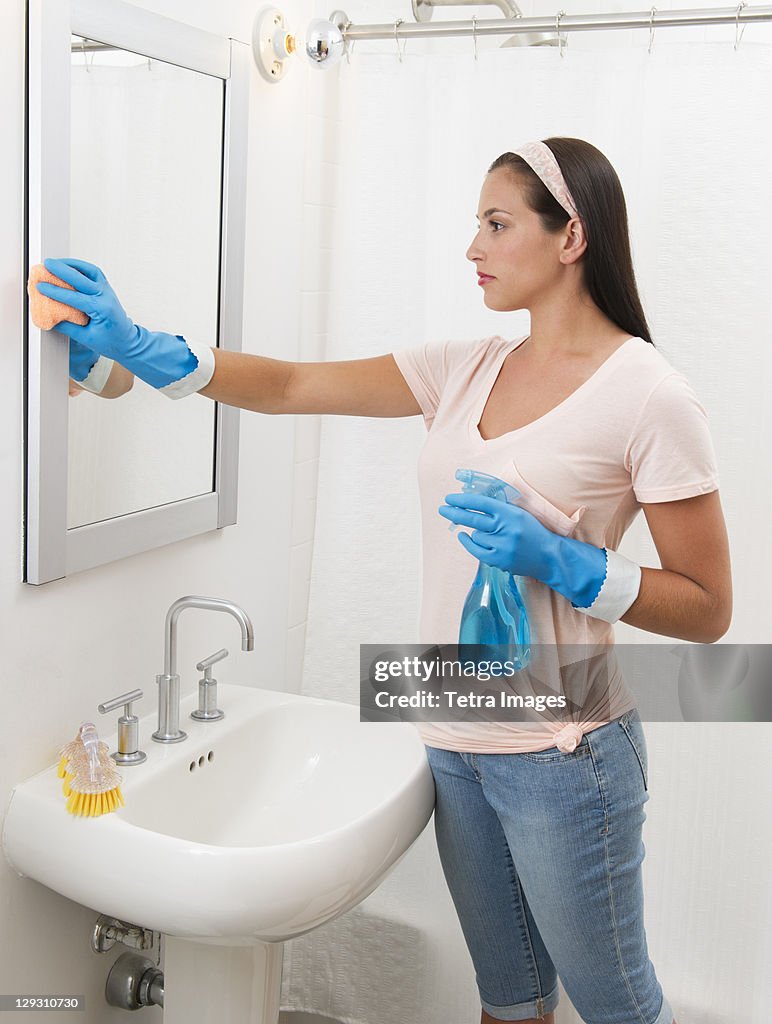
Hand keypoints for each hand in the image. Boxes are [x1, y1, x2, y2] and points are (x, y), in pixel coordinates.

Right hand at [35, 257, 201, 391]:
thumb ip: (68, 327)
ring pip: (90, 271)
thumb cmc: (111, 342)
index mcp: (102, 310)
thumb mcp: (87, 338)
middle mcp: (106, 297)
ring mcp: (107, 291)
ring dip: (72, 264)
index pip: (75, 298)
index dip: (56, 292)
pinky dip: (81, 267)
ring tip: (56, 262)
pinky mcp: (106, 288)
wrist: (128, 342)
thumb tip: (50, 318)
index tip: (41, 287)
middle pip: (82, 279)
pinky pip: (94, 272)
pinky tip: (69, 266)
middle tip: (46, 265)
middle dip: (62, 270)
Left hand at [438, 490, 606, 608]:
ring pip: (476, 536)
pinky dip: (469, 543)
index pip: (482, 503)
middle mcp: (506, 528)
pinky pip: (476, 549)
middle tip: (442, 509)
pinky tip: (464, 537)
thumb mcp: (518, 514)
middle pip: (473, 519)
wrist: (549, 556)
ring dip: (478, 534)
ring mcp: (502, 545)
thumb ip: (498, 509)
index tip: (450, 498)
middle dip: (455, 513)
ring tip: (493, 536)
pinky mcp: (499, 559)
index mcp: (511, 513)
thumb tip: (471, 503)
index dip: (464, 500)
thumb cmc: (532, 532)